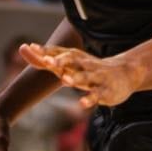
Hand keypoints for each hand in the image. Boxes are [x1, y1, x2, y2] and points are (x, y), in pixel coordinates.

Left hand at [18, 44, 138, 111]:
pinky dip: (90, 98)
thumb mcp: (70, 64)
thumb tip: (25, 48)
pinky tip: (82, 103)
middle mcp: (84, 65)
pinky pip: (97, 95)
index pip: (58, 52)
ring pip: (85, 77)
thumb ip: (47, 60)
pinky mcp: (106, 91)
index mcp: (75, 58)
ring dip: (76, 78)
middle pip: (72, 60)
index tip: (30, 47)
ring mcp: (96, 77)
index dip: (45, 51)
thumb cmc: (91, 69)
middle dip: (60, 61)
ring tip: (65, 79)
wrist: (126, 73)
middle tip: (48, 62)